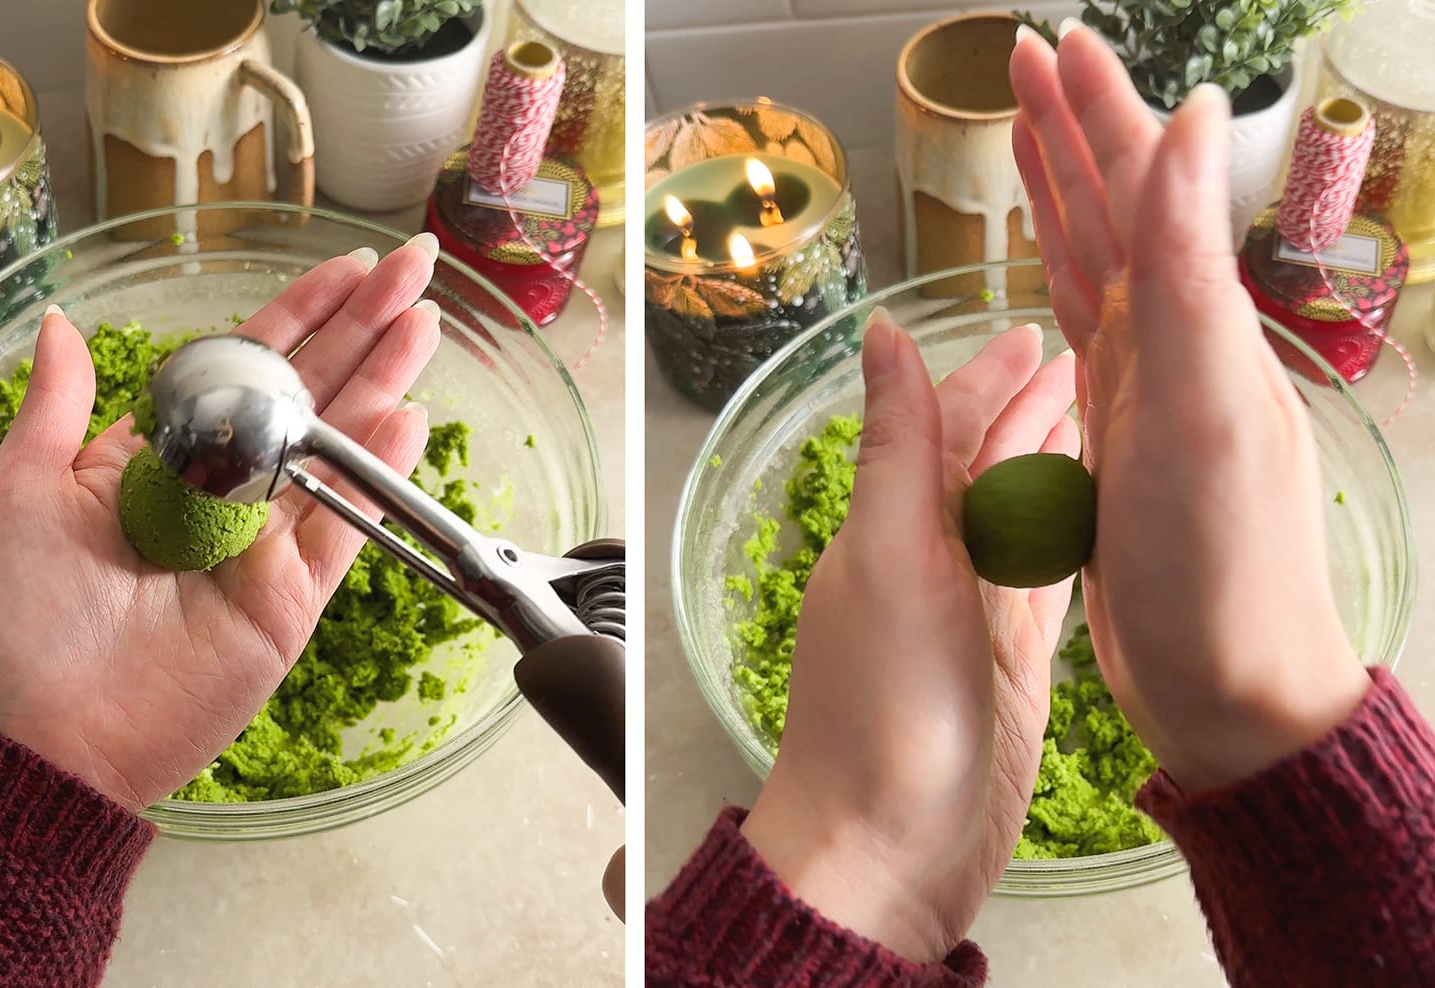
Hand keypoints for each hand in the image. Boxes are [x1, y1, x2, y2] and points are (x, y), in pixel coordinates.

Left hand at [0, 239, 442, 811]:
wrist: (39, 733)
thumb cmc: (13, 617)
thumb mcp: (18, 489)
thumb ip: (60, 405)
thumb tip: (57, 322)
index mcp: (161, 459)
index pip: (244, 366)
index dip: (297, 314)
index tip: (344, 268)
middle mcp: (221, 494)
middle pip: (306, 394)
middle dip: (360, 328)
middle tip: (412, 267)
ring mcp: (261, 548)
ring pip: (337, 449)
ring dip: (384, 381)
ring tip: (425, 321)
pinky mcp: (288, 602)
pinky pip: (342, 531)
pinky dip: (376, 477)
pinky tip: (409, 419)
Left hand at [741, 312, 1078, 960]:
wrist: (890, 844)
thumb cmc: (881, 708)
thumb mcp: (890, 554)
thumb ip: (897, 444)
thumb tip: (879, 334)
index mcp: (894, 524)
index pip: (946, 424)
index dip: (987, 376)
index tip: (1033, 331)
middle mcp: (930, 560)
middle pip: (987, 463)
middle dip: (1029, 408)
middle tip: (1090, 359)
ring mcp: (972, 613)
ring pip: (1019, 515)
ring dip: (1051, 463)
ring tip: (1100, 417)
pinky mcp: (1010, 665)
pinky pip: (1042, 579)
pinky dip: (1063, 539)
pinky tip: (1089, 513)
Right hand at [1008, 26, 1370, 794]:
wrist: (1228, 687)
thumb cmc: (1220, 564)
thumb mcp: (1204, 406)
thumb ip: (1189, 266)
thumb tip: (1191, 121)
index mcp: (1193, 323)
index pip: (1140, 186)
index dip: (1094, 113)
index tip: (1050, 47)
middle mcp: (1174, 343)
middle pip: (1116, 211)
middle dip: (1070, 131)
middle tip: (1023, 64)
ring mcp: (1144, 390)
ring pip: (1093, 263)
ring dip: (1060, 195)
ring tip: (1022, 138)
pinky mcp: (1114, 439)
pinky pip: (1080, 335)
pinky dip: (1057, 283)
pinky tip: (1045, 266)